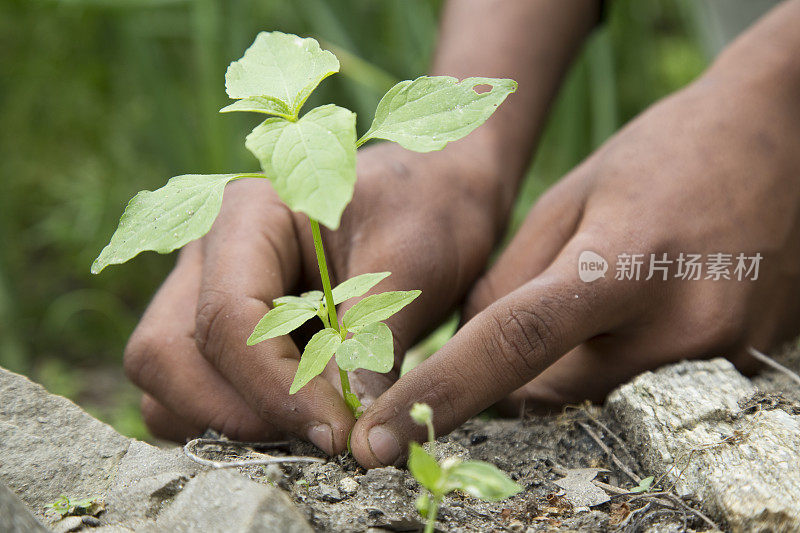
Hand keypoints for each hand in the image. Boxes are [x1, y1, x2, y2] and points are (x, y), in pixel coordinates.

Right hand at [123, 141, 507, 453]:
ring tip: (314, 427)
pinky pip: (192, 392)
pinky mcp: (219, 332)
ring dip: (231, 422)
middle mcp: (209, 253)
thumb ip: (371, 342)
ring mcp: (204, 292)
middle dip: (236, 412)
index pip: (228, 317)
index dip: (275, 388)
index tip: (337, 433)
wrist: (430, 197)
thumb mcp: (410, 265)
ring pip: (168, 383)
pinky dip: (238, 418)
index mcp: (249, 215)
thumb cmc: (423, 211)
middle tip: (319, 436)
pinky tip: (302, 417)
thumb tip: (353, 436)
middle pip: (166, 355)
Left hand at [349, 43, 799, 466]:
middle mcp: (681, 322)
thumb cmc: (664, 156)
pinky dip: (622, 361)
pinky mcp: (745, 367)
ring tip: (604, 295)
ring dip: (574, 364)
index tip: (376, 440)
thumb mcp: (570, 196)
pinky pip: (647, 390)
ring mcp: (721, 353)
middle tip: (535, 313)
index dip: (438, 393)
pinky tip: (643, 305)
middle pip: (554, 392)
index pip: (513, 341)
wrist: (777, 140)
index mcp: (626, 260)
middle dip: (519, 373)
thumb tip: (470, 349)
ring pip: (599, 398)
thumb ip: (512, 281)